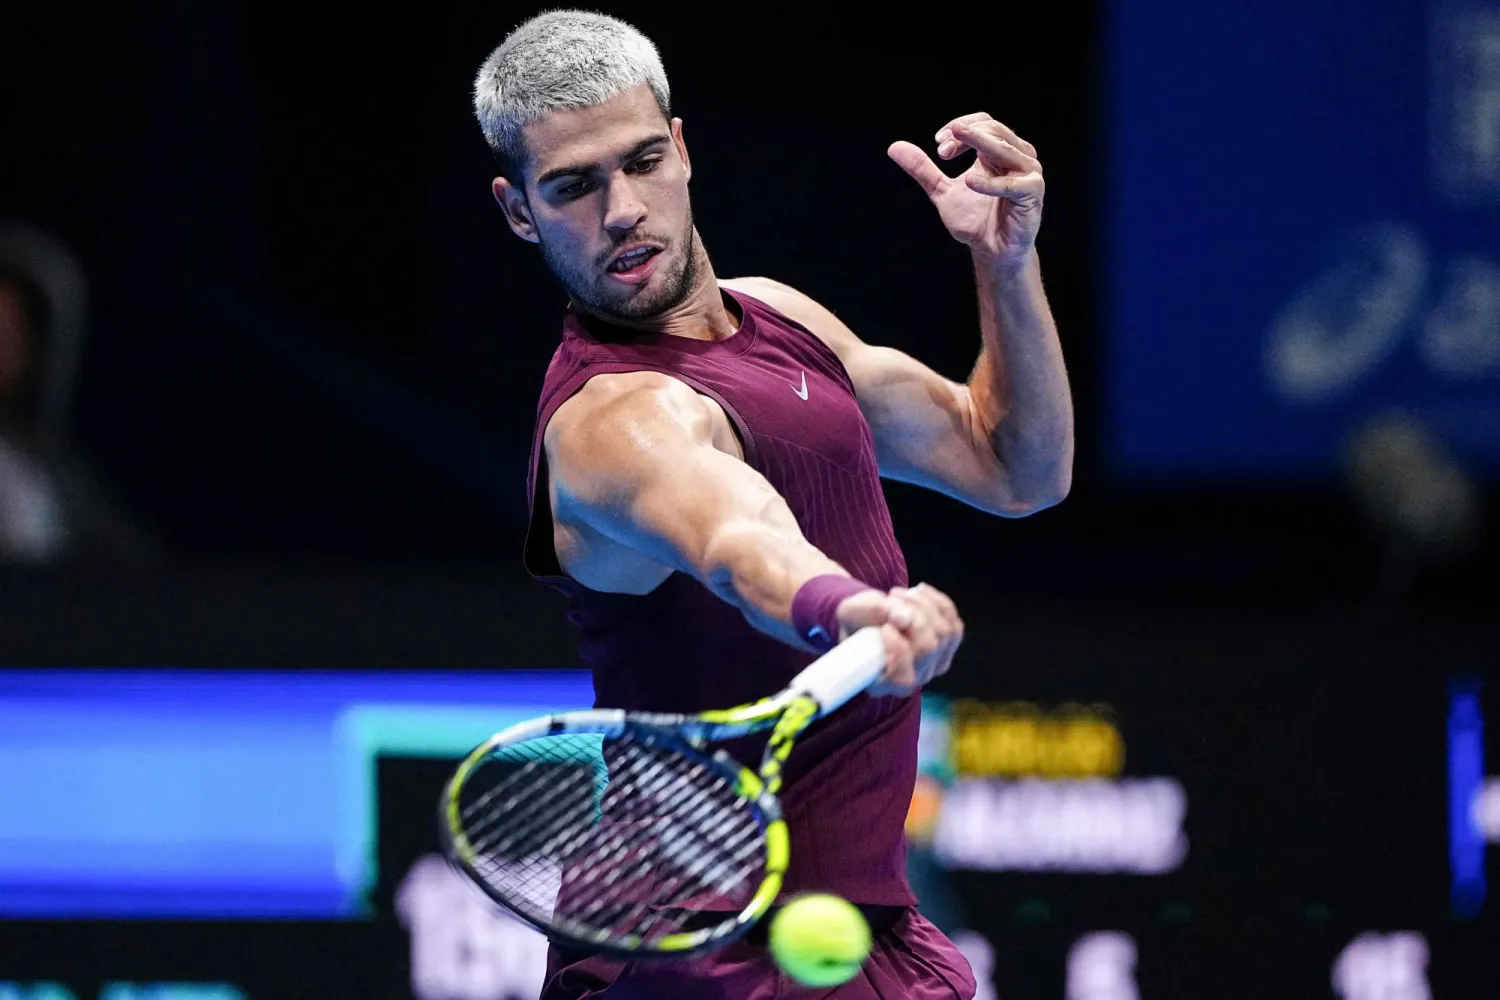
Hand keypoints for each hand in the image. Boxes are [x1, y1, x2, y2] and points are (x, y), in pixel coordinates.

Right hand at [834, 583, 963, 696]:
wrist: (868, 618)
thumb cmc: (855, 622)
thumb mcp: (850, 612)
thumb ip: (870, 612)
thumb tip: (902, 616)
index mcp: (883, 682)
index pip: (902, 676)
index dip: (897, 647)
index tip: (884, 626)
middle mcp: (913, 680)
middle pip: (928, 647)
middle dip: (913, 615)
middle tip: (892, 598)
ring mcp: (934, 665)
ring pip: (944, 632)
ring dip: (922, 604)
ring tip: (899, 595)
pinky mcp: (948, 648)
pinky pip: (954, 624)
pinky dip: (938, 603)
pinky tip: (919, 592)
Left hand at [888, 113, 1043, 263]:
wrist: (991, 251)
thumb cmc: (974, 221)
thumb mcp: (942, 192)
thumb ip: (923, 169)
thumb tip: (894, 147)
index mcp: (998, 151)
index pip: (982, 122)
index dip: (959, 127)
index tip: (937, 144)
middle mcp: (1017, 156)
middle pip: (993, 129)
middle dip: (965, 135)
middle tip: (941, 151)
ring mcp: (1028, 173)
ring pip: (1005, 148)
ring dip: (978, 144)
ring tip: (949, 152)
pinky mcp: (1033, 193)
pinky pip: (1012, 183)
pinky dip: (990, 182)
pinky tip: (969, 183)